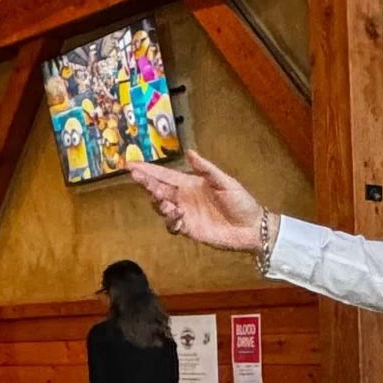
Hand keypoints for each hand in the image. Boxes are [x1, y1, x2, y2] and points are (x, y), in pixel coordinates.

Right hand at [129, 151, 263, 250]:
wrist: (251, 228)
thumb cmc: (241, 202)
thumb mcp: (225, 182)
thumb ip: (206, 169)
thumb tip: (190, 152)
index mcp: (191, 183)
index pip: (165, 175)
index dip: (148, 170)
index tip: (131, 165)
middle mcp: (184, 198)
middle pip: (159, 189)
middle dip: (146, 182)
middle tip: (136, 177)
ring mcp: (185, 214)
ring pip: (161, 207)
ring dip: (158, 202)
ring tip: (164, 200)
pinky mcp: (189, 229)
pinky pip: (172, 225)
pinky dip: (170, 221)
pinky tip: (175, 215)